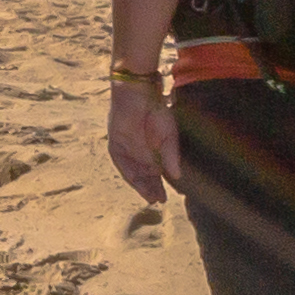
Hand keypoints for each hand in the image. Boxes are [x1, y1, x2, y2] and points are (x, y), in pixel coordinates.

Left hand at [103, 76, 174, 209]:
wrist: (140, 94)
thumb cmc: (158, 111)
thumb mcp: (169, 135)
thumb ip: (171, 155)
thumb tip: (177, 176)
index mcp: (155, 155)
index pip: (157, 177)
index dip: (159, 188)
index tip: (164, 199)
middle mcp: (141, 156)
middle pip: (144, 178)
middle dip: (150, 189)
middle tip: (155, 200)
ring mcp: (127, 151)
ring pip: (133, 173)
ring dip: (139, 184)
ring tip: (147, 195)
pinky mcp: (116, 145)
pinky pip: (121, 163)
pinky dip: (128, 171)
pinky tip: (135, 180)